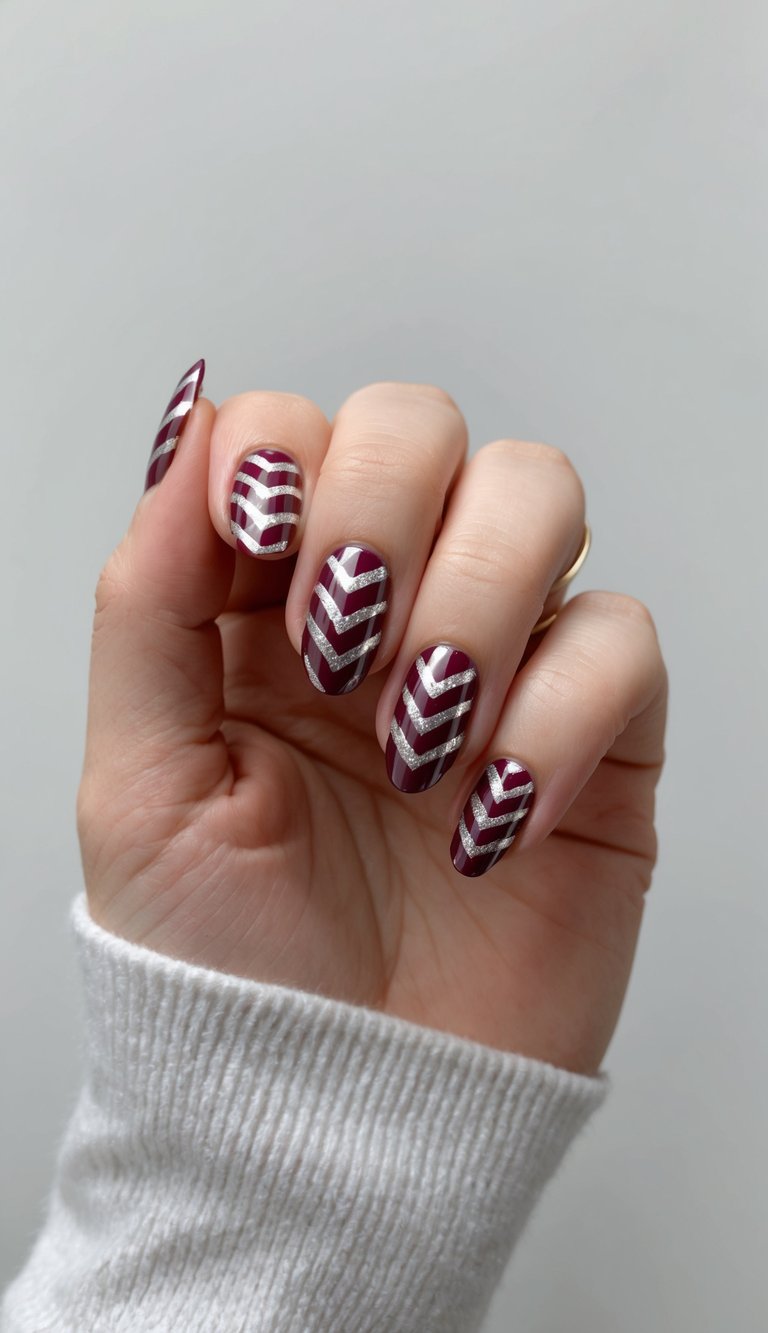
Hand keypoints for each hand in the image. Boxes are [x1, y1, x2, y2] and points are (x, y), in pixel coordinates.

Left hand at [78, 372, 666, 1074]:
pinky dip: (556, 718)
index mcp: (263, 608)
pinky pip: (619, 640)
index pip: (292, 431)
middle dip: (382, 509)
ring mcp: (497, 659)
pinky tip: (488, 820)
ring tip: (417, 739)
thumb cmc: (229, 963)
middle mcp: (386, 608)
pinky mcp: (594, 731)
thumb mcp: (140, 784)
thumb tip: (192, 432)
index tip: (258, 546)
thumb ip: (149, 598)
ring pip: (539, 493)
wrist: (338, 1110)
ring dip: (473, 601)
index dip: (281, 457)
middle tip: (341, 648)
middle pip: (424, 425)